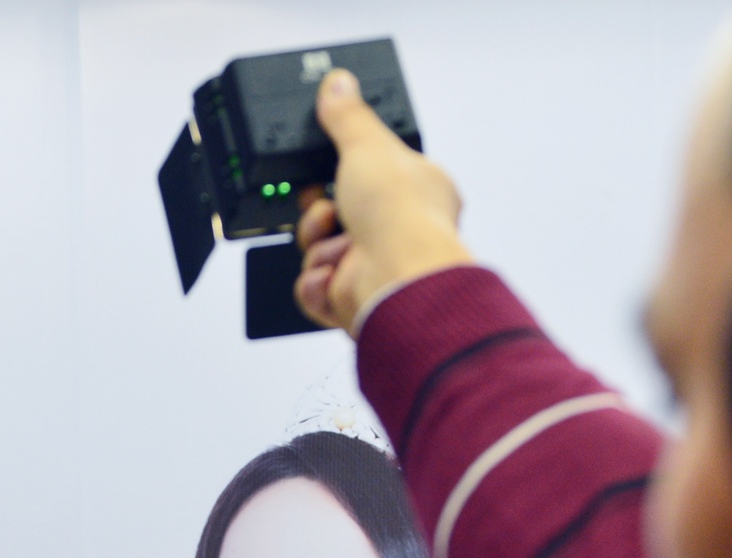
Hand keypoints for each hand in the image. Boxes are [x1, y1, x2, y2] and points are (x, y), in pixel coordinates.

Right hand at [295, 68, 474, 334]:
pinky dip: (316, 282)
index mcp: (416, 193)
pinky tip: (331, 275)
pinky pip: (314, 288)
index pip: (370, 177)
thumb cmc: (401, 215)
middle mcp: (399, 233)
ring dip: (318, 246)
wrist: (397, 278)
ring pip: (319, 251)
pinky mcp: (354, 299)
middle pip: (336, 215)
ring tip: (336, 245)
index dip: (339, 173)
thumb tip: (338, 85)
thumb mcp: (368, 144)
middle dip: (319, 213)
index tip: (322, 167)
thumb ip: (347, 115)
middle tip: (325, 207)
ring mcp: (376, 268)